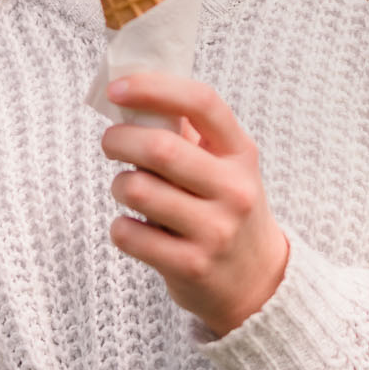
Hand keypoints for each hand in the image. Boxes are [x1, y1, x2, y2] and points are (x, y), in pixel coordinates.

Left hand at [102, 74, 289, 336]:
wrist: (258, 281)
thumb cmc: (227, 209)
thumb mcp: (225, 167)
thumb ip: (188, 134)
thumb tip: (132, 96)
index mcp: (241, 153)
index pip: (202, 103)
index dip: (154, 88)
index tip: (118, 87)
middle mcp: (234, 189)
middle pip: (161, 148)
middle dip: (120, 140)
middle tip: (110, 142)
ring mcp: (215, 230)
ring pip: (138, 190)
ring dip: (119, 185)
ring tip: (127, 189)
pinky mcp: (190, 265)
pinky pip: (130, 235)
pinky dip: (120, 227)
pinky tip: (133, 228)